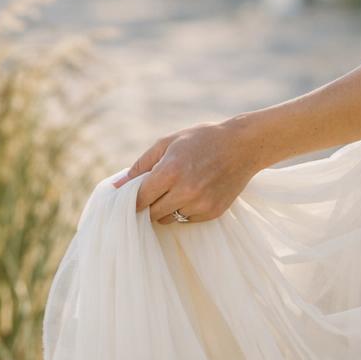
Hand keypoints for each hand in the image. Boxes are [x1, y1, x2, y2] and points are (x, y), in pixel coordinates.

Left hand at [111, 118, 264, 224]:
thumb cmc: (202, 139)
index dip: (132, 199)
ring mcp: (200, 204)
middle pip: (151, 213)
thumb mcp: (168, 143)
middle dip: (149, 203)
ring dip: (167, 208)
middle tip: (157, 190)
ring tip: (179, 188)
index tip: (131, 197)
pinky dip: (186, 210)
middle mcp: (184, 191)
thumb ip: (141, 165)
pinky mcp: (212, 212)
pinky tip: (196, 192)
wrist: (243, 145)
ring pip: (168, 219)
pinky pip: (187, 220)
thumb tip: (117, 186)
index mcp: (170, 171)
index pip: (138, 199)